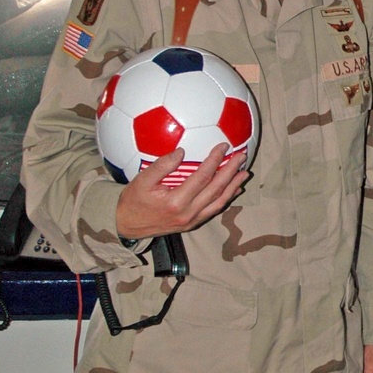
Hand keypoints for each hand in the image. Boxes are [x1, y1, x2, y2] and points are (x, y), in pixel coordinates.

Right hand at [115, 144, 248, 238]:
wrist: (127, 225)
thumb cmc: (133, 200)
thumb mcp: (141, 181)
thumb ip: (161, 166)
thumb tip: (181, 151)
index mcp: (176, 201)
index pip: (202, 177)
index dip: (215, 160)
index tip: (224, 146)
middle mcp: (188, 213)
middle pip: (216, 189)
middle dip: (231, 171)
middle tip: (242, 156)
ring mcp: (192, 220)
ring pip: (219, 201)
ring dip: (233, 186)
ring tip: (244, 172)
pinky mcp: (193, 223)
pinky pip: (214, 209)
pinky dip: (226, 198)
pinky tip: (234, 189)